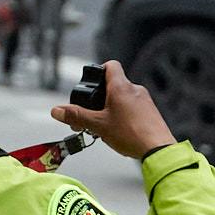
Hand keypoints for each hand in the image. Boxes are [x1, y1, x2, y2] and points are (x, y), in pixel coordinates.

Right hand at [51, 58, 175, 160]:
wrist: (158, 149)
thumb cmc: (130, 134)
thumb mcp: (98, 125)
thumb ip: (76, 116)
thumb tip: (56, 110)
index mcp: (121, 87)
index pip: (110, 65)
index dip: (99, 70)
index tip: (92, 84)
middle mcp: (135, 89)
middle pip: (114, 85)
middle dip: (101, 99)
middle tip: (93, 116)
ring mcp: (145, 101)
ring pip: (124, 98)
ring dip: (113, 109)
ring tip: (106, 128)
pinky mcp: (152, 112)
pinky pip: (134, 108)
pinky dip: (125, 116)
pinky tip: (121, 133)